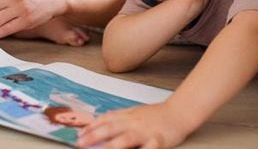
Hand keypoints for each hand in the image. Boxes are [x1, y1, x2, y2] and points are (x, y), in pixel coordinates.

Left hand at [77, 103, 191, 148]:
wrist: (179, 112)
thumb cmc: (157, 115)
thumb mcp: (135, 112)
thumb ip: (120, 118)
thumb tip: (100, 123)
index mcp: (128, 115)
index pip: (106, 120)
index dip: (91, 127)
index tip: (79, 134)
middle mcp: (134, 122)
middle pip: (111, 128)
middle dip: (94, 136)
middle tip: (80, 143)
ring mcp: (145, 132)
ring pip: (126, 138)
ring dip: (111, 145)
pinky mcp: (157, 141)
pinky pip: (147, 148)